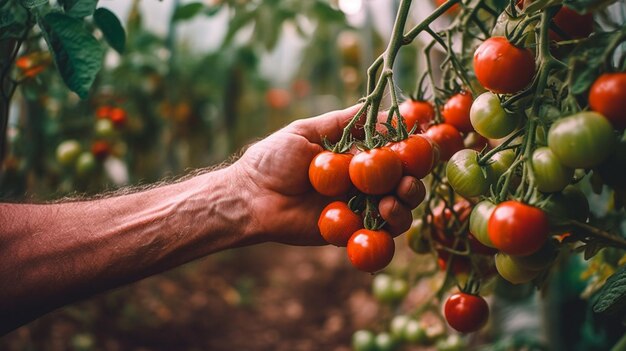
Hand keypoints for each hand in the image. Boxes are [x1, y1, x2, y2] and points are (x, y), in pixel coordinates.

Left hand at [232, 104, 423, 245]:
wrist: (251, 196)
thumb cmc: (273, 159)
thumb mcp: (307, 130)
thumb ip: (344, 122)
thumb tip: (385, 111)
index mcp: (356, 157)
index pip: (395, 154)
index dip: (414, 151)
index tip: (425, 145)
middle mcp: (362, 183)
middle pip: (404, 183)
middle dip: (414, 181)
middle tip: (407, 180)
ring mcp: (358, 208)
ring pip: (399, 210)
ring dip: (406, 205)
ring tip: (393, 201)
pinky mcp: (349, 233)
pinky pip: (379, 236)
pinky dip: (389, 229)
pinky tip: (384, 217)